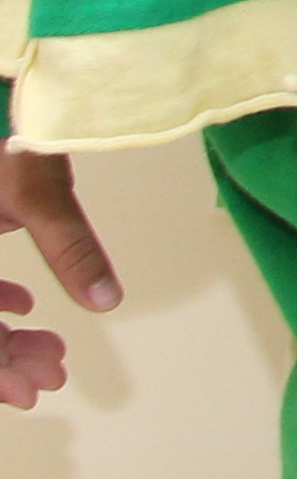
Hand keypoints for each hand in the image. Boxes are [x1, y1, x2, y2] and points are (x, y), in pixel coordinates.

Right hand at [2, 145, 118, 411]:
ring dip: (0, 332)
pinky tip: (22, 305)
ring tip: (51, 347)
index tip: (33, 393)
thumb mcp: (40, 193)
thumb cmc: (8, 129)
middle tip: (52, 372)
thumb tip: (105, 300)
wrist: (1, 85)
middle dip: (3, 356)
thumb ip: (70, 248)